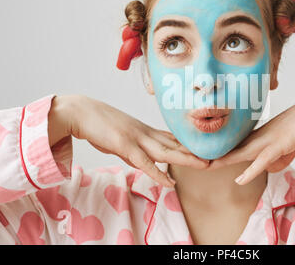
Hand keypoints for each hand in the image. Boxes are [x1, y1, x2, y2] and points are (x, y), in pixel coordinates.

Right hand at [48, 95, 208, 186]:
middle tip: (215, 157)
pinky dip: (158, 173)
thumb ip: (132, 148)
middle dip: (194, 152)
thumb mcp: (120, 137)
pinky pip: (144, 163)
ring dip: (186, 159)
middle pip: (174, 144)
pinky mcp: (124, 145)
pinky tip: (170, 182)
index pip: (171, 138)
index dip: (188, 145)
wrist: (79, 111)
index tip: (204, 149)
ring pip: (166, 151)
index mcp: (144, 130)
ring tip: (204, 165)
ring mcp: (136, 138)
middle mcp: (145, 133)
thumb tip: (140, 160)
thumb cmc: (98, 124)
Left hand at [206, 85, 294, 184]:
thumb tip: (268, 167)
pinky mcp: (282, 144)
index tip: (204, 155)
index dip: (220, 151)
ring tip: (205, 166)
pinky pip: (263, 159)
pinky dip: (251, 171)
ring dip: (223, 161)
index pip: (236, 144)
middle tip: (192, 157)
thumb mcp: (290, 143)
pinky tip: (239, 179)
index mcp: (261, 134)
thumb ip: (279, 155)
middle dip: (213, 154)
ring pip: (241, 153)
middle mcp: (262, 135)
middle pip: (232, 148)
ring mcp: (270, 139)